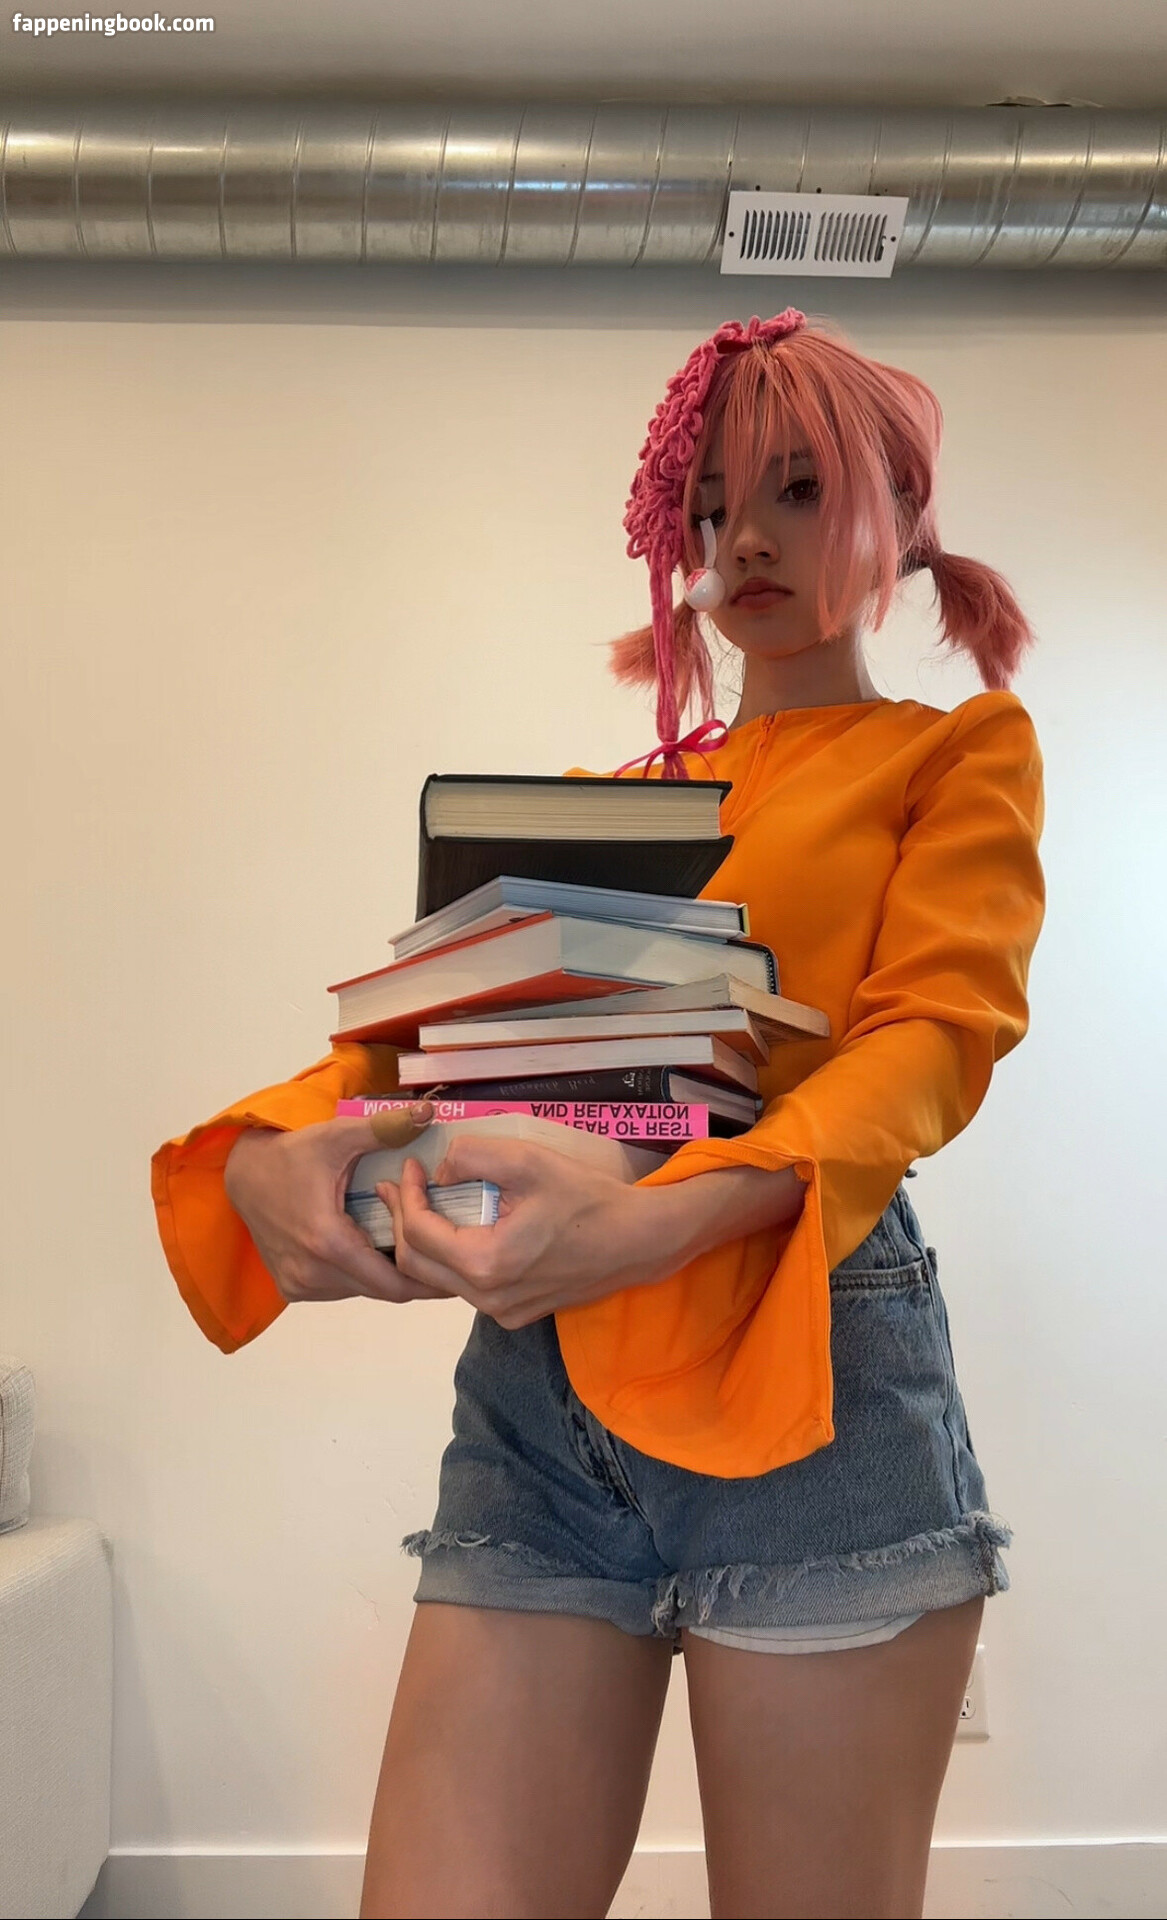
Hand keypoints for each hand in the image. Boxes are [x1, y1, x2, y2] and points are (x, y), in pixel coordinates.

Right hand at [223, 1104, 454, 1307]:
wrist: (243, 1175)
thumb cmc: (293, 1154)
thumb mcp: (338, 1136)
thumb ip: (385, 1129)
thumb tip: (429, 1114)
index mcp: (328, 1242)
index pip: (392, 1283)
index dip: (427, 1280)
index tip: (454, 1269)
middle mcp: (312, 1273)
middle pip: (380, 1289)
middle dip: (411, 1273)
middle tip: (440, 1254)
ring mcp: (299, 1284)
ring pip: (361, 1291)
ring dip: (383, 1272)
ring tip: (404, 1241)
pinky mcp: (291, 1287)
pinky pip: (339, 1288)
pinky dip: (358, 1273)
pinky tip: (368, 1245)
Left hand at [377, 1136, 701, 1329]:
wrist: (638, 1241)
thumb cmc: (587, 1198)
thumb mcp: (529, 1161)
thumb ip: (473, 1155)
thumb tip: (442, 1170)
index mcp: (486, 1264)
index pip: (418, 1234)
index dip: (406, 1197)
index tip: (410, 1167)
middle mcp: (488, 1299)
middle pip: (418, 1266)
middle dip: (402, 1223)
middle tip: (399, 1188)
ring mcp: (502, 1313)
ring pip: (441, 1280)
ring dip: (425, 1242)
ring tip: (424, 1204)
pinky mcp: (516, 1315)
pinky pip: (468, 1288)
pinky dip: (453, 1258)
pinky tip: (459, 1229)